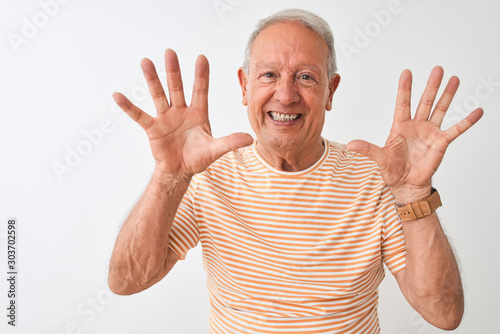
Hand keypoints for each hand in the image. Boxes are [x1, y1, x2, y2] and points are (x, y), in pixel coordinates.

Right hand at [113, 49, 252, 179]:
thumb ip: (230, 142)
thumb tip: (250, 139)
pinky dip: (129, 107)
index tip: (201, 57)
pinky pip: (139, 116)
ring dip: (152, 80)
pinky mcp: (153, 128)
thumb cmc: (198, 158)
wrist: (180, 171)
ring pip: (159, 95)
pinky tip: (117, 95)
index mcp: (199, 113)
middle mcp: (181, 111)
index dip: (201, 75)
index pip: (201, 90)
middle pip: (177, 87)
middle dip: (174, 71)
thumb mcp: (215, 150)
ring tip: (146, 62)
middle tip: (170, 52)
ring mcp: (166, 118)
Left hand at [346, 66, 482, 202]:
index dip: (405, 88)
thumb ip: (367, 149)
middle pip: (425, 101)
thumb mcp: (379, 158)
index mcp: (400, 126)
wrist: (406, 185)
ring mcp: (430, 132)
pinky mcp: (441, 143)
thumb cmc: (392, 170)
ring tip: (454, 79)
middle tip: (438, 69)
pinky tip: (477, 111)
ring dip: (448, 95)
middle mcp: (417, 126)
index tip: (407, 72)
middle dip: (431, 86)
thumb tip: (350, 144)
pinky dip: (467, 121)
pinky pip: (456, 130)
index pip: (403, 103)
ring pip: (441, 109)